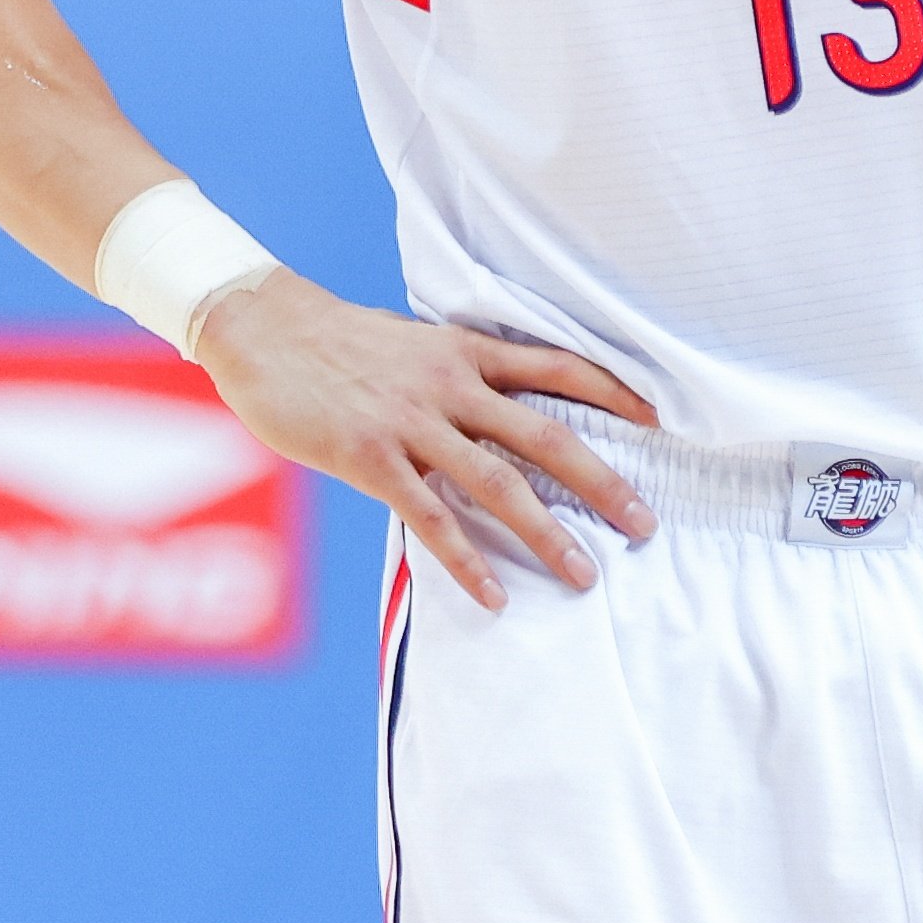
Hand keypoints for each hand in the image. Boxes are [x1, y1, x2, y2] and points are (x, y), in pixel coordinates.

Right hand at [198, 269, 658, 610]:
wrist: (262, 328)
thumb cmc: (336, 342)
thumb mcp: (413, 344)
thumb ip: (458, 376)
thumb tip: (498, 410)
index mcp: (466, 352)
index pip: (559, 368)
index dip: (613, 394)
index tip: (659, 423)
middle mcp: (451, 384)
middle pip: (548, 434)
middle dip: (604, 481)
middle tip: (646, 524)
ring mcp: (413, 422)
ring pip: (498, 483)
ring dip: (548, 533)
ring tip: (585, 575)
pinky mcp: (371, 457)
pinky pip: (431, 517)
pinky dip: (467, 560)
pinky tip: (495, 594)